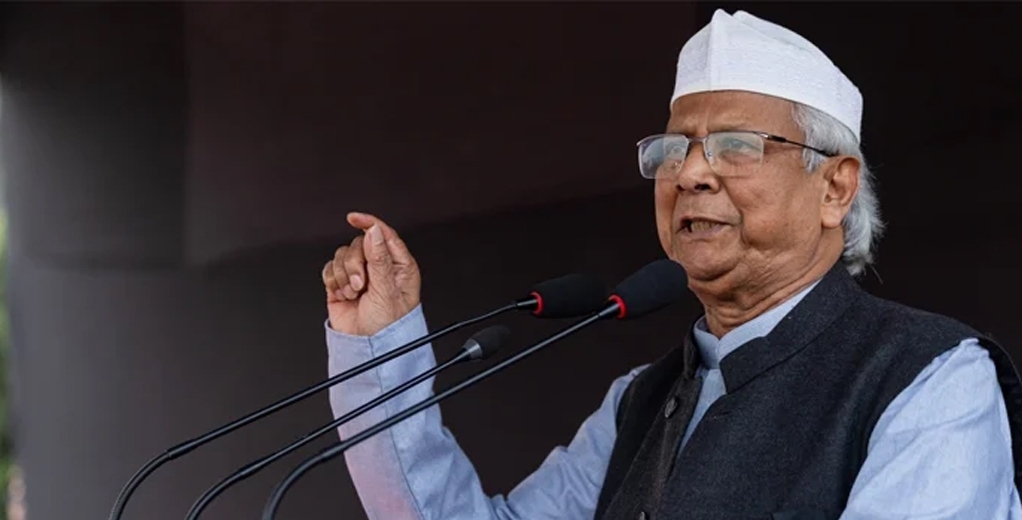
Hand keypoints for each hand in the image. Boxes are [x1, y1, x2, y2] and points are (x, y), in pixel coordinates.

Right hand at [322, 212, 420, 335]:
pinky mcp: (342, 283)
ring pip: (342, 255)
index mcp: (399, 266)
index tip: (355, 218)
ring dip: (344, 275)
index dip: (369, 223)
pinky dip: (333, 281)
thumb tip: (374, 231)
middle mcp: (379, 268)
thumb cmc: (388, 327)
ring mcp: (360, 275)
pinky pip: (330, 269)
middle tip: (361, 285)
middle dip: (355, 264)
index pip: (384, 235)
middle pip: (359, 244)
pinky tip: (343, 295)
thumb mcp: (387, 290)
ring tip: (354, 294)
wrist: (369, 348)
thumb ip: (379, 258)